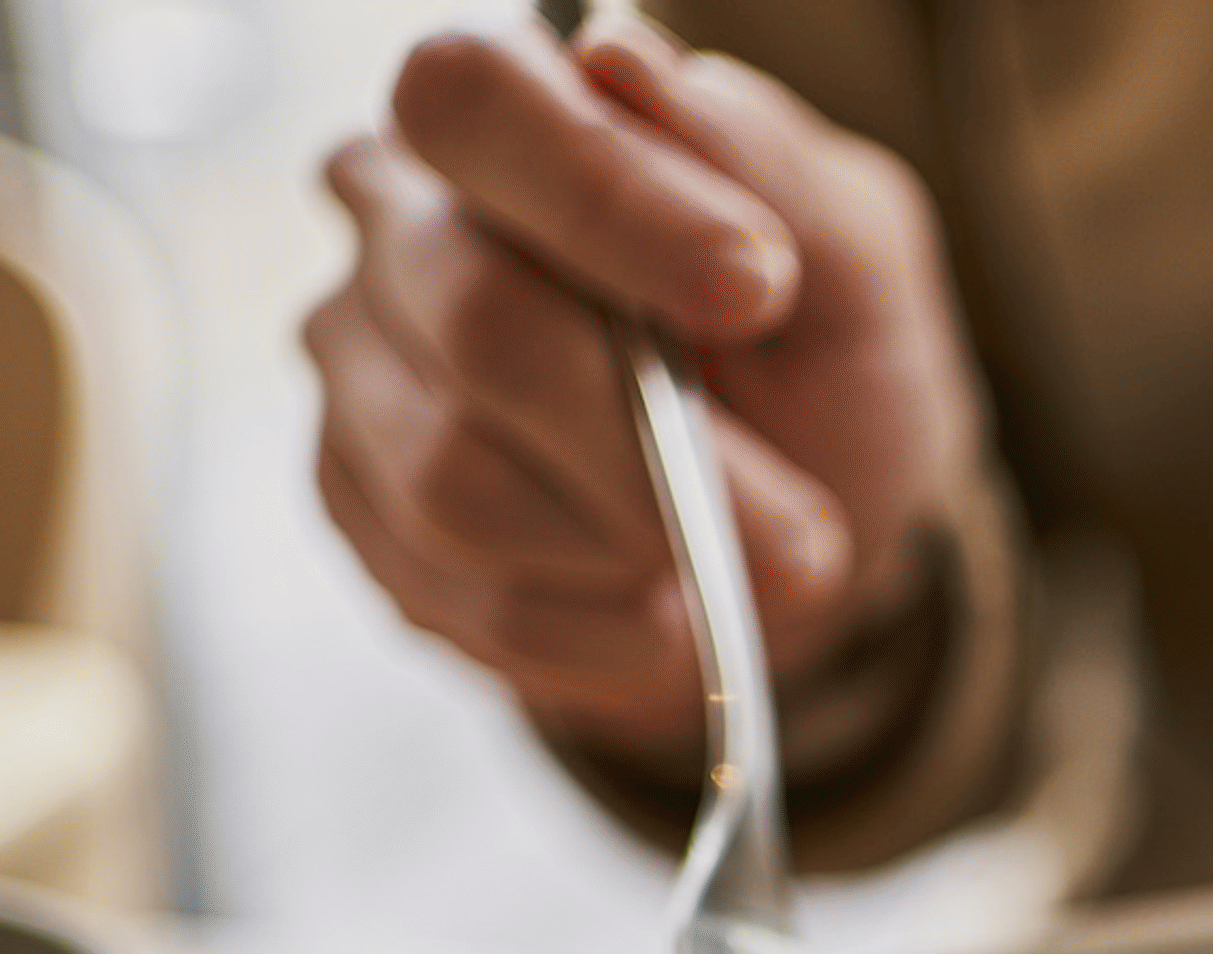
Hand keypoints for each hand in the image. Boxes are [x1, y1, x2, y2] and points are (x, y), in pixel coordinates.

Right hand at [306, 19, 978, 753]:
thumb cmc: (820, 365)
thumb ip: (761, 158)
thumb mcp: (853, 256)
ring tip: (737, 563)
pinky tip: (670, 616)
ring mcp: (358, 372)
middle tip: (801, 529)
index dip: (603, 198)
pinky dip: (597, 632)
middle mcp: (395, 224)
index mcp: (504, 118)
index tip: (754, 286)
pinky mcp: (359, 511)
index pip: (474, 102)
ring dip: (633, 549)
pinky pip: (459, 595)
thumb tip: (620, 61)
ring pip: (455, 480)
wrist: (805, 529)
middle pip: (474, 317)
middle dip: (655, 443)